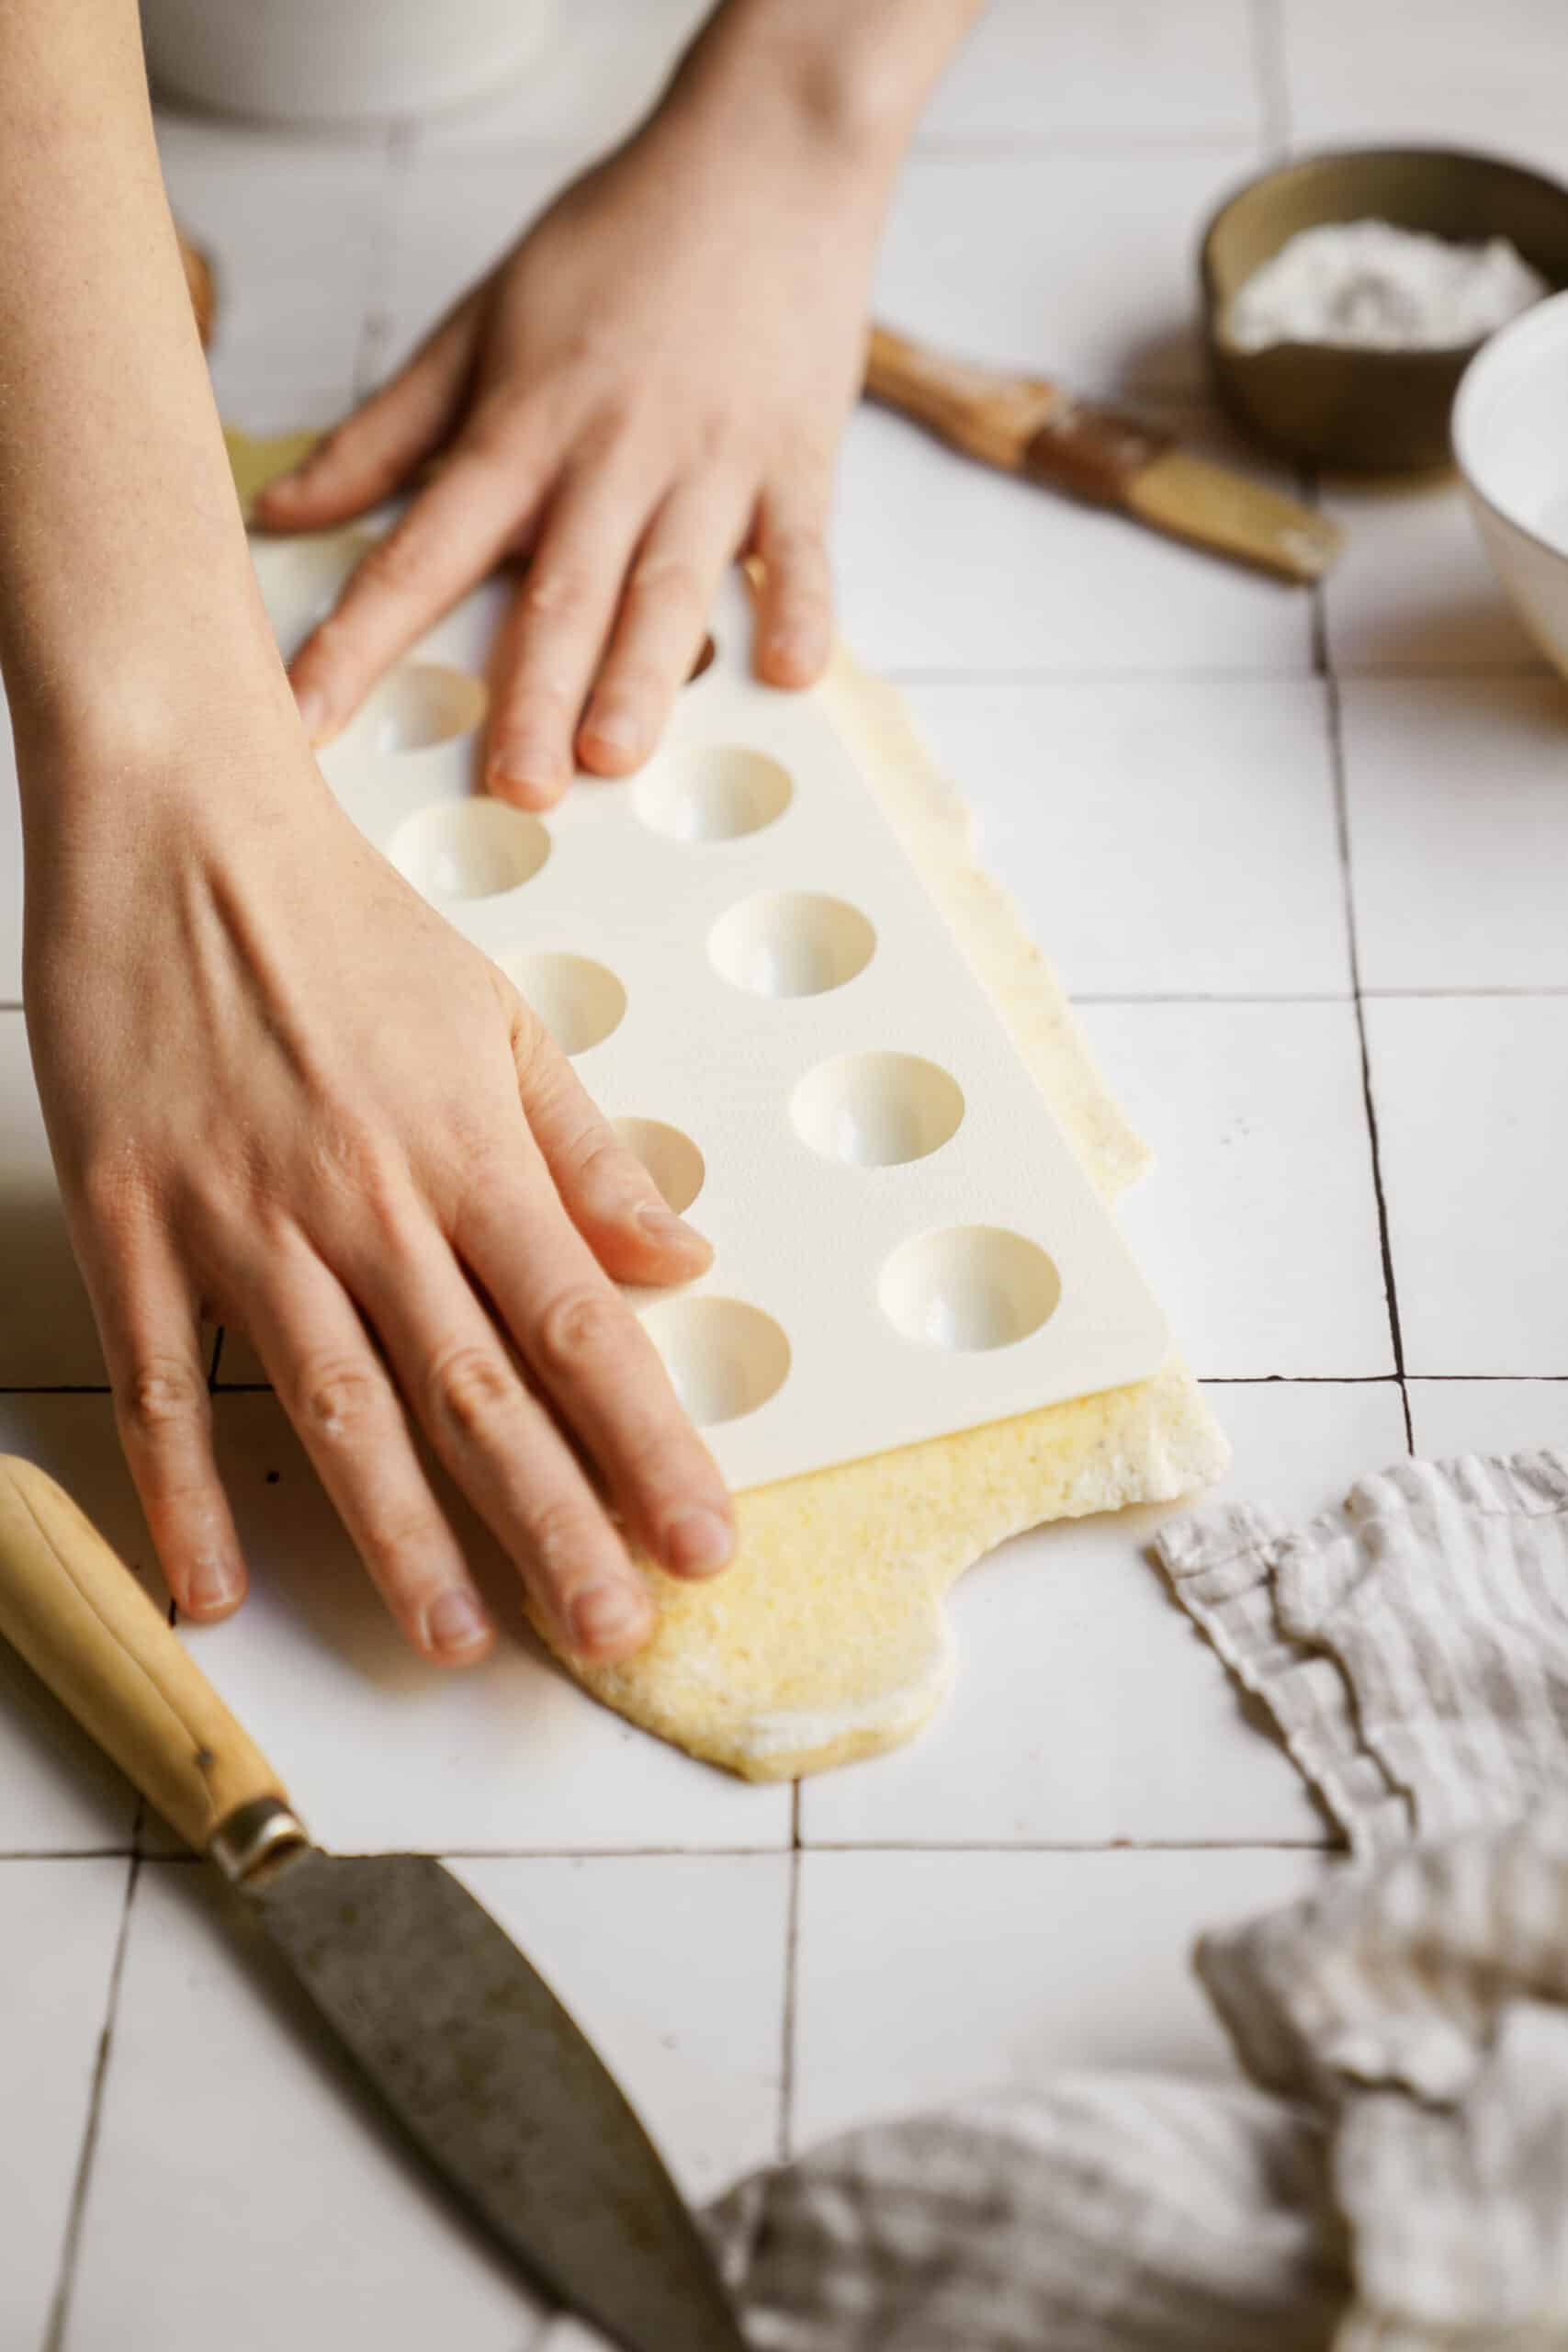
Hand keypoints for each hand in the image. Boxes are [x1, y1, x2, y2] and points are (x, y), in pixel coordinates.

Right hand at [23, 733, 734, 1665]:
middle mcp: (369, 1201)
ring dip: (399, 1535)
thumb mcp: (499, 1017)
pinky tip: (217, 1588)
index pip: (582, 1332)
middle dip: (551, 1525)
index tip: (701, 1542)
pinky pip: (167, 1379)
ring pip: (335, 1407)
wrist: (181, 825)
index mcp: (469, 1151)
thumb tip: (681, 1260)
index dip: (648, 1448)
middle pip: (476, 1393)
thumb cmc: (348, 920)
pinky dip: (187, 1490)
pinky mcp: (132, 1220)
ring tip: (455, 1638)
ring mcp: (243, 1217)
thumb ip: (585, 1154)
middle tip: (604, 1633)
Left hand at [255, 72, 891, 803]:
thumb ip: (386, 433)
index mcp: (520, 430)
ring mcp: (708, 465)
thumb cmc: (616, 245)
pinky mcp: (796, 464)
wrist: (762, 158)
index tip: (306, 721)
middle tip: (516, 786)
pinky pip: (799, 548)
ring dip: (647, 673)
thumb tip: (282, 510)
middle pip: (559, 592)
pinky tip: (790, 671)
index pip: (421, 554)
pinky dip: (798, 606)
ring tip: (621, 754)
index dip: (357, 642)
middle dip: (532, 693)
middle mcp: (609, 458)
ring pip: (670, 584)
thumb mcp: (478, 326)